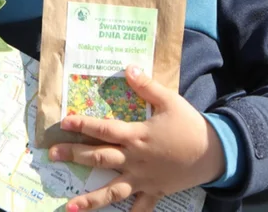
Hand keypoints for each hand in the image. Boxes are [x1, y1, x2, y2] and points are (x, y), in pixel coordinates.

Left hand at [49, 67, 225, 211]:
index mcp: (137, 136)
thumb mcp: (170, 101)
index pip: (104, 129)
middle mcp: (135, 159)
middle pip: (99, 158)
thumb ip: (147, 86)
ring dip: (90, 199)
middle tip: (52, 155)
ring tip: (70, 207)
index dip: (83, 124)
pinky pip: (140, 208)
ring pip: (112, 191)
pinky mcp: (154, 191)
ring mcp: (143, 178)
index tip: (63, 123)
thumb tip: (128, 69)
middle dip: (74, 156)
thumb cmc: (190, 125)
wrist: (214, 153)